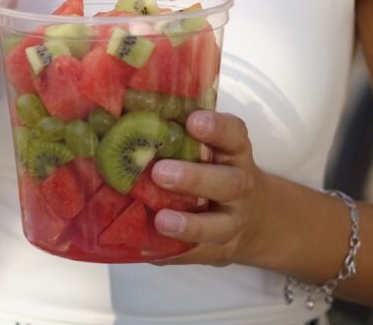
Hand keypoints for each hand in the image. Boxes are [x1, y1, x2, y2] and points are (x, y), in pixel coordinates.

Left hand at [145, 110, 268, 266]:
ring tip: (161, 221)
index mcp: (233, 153)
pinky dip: (175, 253)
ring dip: (190, 225)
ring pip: (220, 225)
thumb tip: (119, 117)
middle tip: (160, 173)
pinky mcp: (221, 250)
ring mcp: (234, 221)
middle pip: (228, 183)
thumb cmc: (214, 170)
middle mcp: (239, 185)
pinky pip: (199, 254)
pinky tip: (149, 250)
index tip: (193, 121)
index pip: (234, 135)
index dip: (217, 128)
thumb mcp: (209, 148)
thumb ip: (177, 135)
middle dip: (195, 178)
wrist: (254, 218)